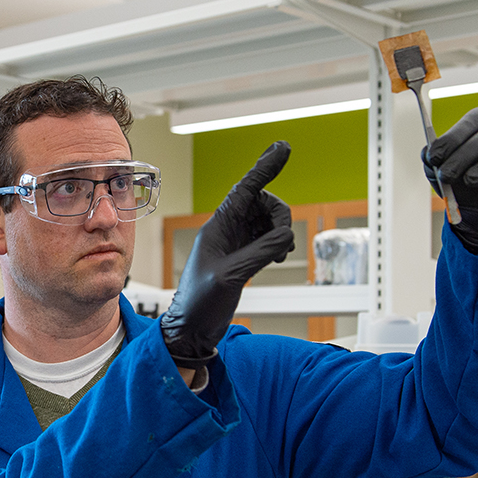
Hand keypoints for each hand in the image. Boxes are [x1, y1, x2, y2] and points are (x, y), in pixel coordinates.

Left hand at [160, 142, 295, 366]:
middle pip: (263, 203)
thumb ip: (260, 252)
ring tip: (278, 254)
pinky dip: (277, 242)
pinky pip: (266, 236)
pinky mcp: (241, 256)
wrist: (192, 329)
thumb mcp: (232, 275)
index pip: (246, 188)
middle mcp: (226, 229)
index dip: (265, 167)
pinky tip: (277, 258)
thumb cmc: (200, 303)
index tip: (283, 148)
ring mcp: (234, 242)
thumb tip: (285, 236)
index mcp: (218, 226)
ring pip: (267, 220)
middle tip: (282, 242)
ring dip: (280, 232)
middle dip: (279, 215)